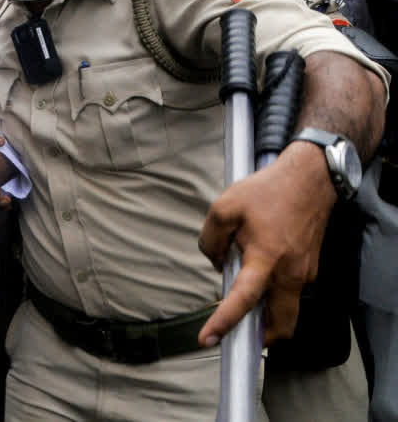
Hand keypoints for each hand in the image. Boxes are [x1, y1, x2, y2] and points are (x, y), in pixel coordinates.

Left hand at [198, 142, 335, 345]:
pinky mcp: (310, 270)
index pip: (244, 300)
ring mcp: (305, 274)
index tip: (208, 340)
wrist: (310, 180)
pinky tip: (259, 274)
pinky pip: (291, 292)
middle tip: (237, 336)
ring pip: (287, 310)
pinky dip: (274, 295)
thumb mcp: (224, 207)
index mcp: (266, 258)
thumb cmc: (267, 191)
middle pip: (281, 324)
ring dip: (267, 315)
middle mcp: (291, 273)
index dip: (225, 322)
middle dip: (261, 336)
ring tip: (244, 299)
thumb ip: (210, 240)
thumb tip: (216, 263)